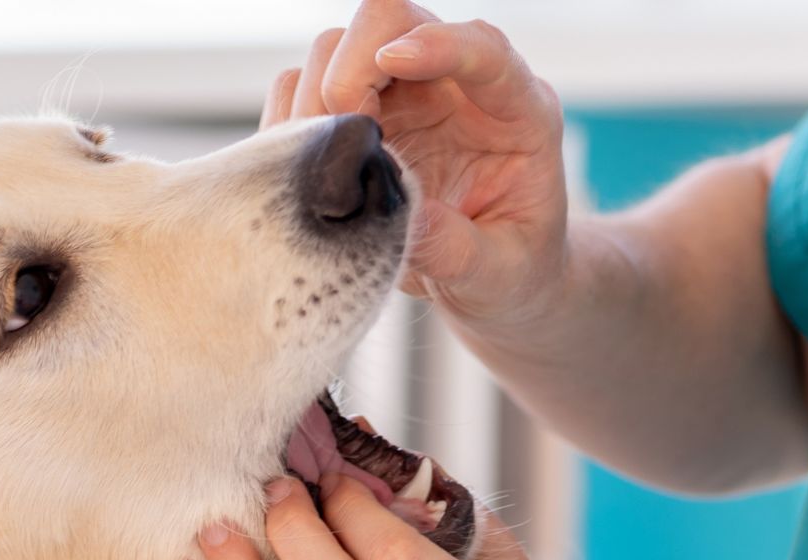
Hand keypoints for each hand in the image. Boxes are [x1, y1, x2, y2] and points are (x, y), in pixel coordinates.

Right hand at [260, 1, 571, 329]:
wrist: (495, 285)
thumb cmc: (512, 271)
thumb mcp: (498, 272)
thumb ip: (454, 247)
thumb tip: (395, 214)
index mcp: (516, 113)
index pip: (482, 47)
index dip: (436, 43)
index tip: (393, 62)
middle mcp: (453, 88)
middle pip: (389, 20)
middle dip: (350, 72)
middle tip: (344, 146)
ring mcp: (401, 98)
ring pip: (334, 51)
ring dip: (315, 106)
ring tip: (328, 177)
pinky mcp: (356, 119)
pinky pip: (301, 90)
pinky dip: (291, 126)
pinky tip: (311, 177)